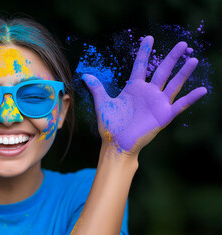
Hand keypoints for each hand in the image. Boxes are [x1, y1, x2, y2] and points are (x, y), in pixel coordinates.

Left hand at [83, 36, 206, 154]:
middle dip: (172, 57)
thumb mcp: (103, 103)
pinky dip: (191, 98)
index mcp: (133, 88)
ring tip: (192, 60)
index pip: (140, 65)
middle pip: (162, 70)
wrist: (116, 144)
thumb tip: (85, 75)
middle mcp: (148, 93)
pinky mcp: (164, 116)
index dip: (144, 52)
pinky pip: (180, 105)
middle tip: (182, 43)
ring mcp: (157, 103)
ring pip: (173, 84)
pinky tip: (202, 90)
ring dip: (183, 73)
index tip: (148, 38)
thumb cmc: (109, 125)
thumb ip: (97, 88)